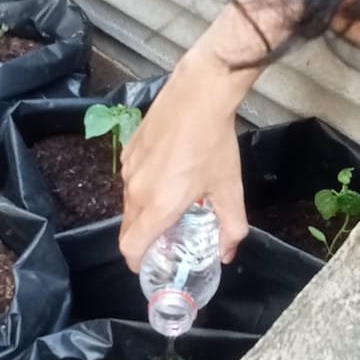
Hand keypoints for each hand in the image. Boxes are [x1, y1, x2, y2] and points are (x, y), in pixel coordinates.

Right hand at [119, 0, 298, 270]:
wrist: (199, 93)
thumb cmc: (214, 143)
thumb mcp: (229, 189)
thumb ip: (231, 228)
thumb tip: (227, 253)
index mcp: (157, 206)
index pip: (130, 248)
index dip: (138, 263)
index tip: (151, 265)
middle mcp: (135, 190)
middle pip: (128, 228)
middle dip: (144, 240)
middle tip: (166, 239)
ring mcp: (128, 168)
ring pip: (129, 203)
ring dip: (144, 211)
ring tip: (171, 204)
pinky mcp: (129, 149)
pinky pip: (130, 179)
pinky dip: (143, 187)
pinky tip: (168, 174)